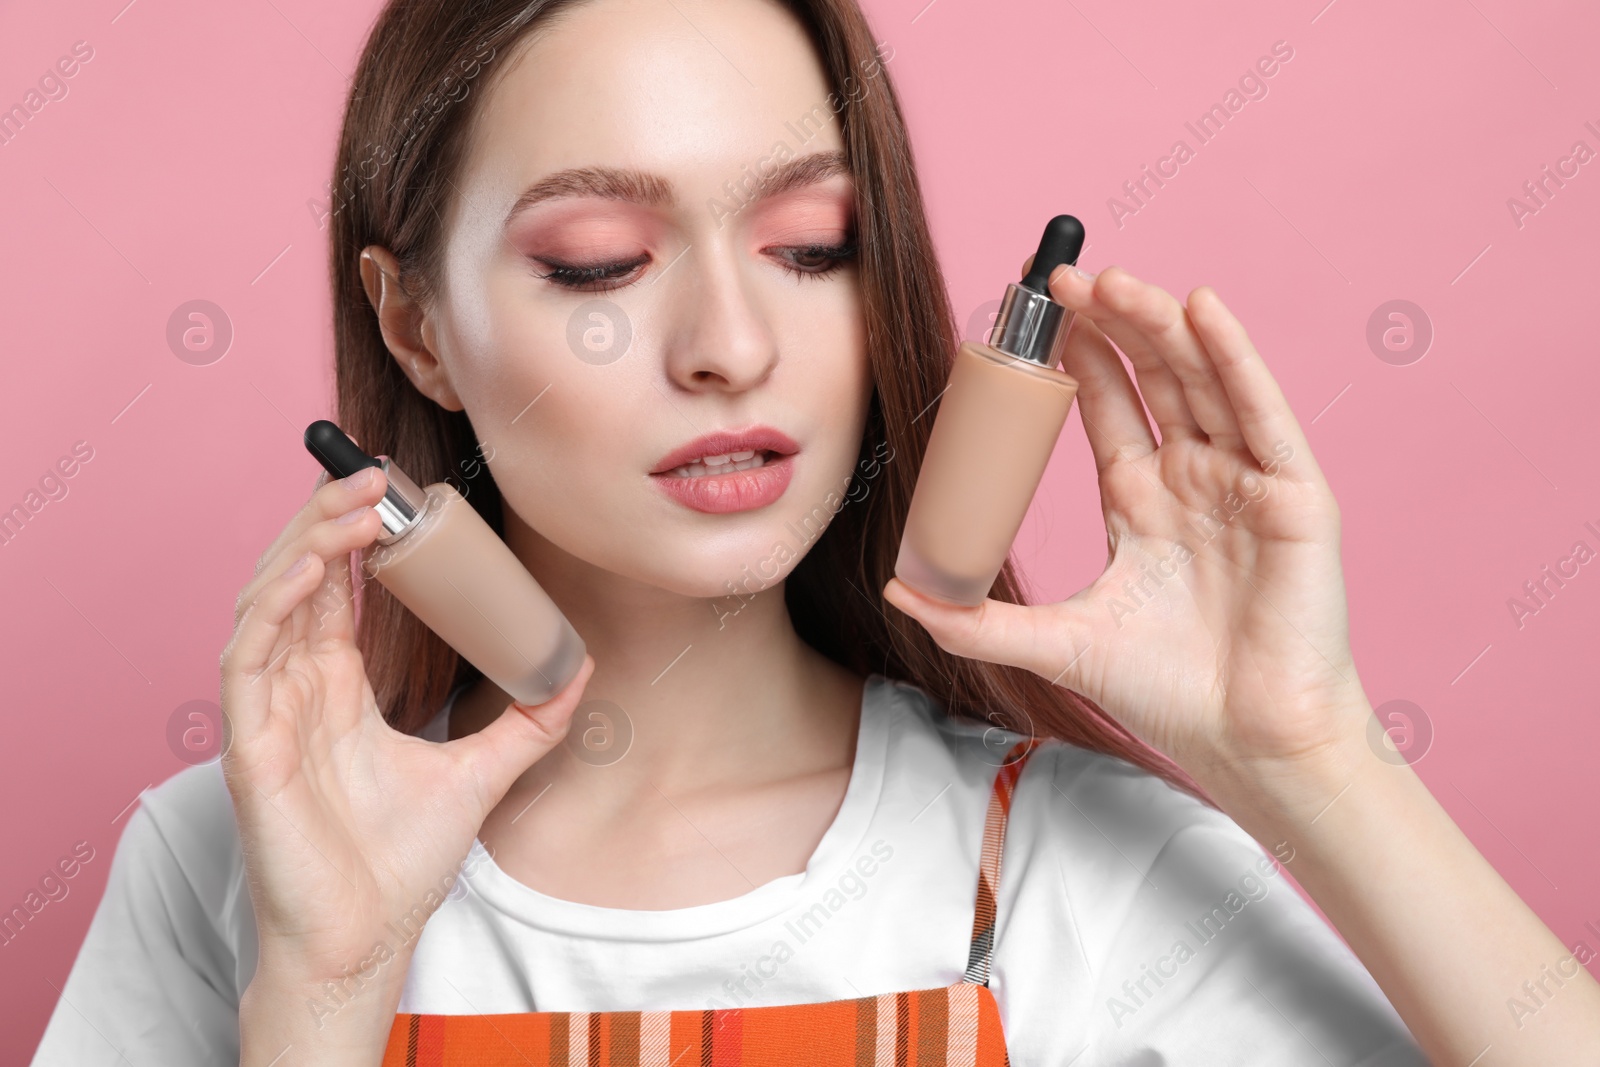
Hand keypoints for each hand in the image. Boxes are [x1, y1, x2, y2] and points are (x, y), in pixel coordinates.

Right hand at [220, 464, 594, 1010]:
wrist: (367, 937)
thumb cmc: (399, 863)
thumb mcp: (480, 772)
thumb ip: (528, 722)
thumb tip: (579, 672)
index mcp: (336, 688)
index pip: (334, 589)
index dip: (353, 535)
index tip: (394, 489)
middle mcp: (295, 689)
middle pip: (297, 579)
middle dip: (328, 519)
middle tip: (374, 472)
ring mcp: (267, 713)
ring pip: (268, 602)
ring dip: (304, 544)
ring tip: (351, 500)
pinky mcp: (248, 746)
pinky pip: (247, 658)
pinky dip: (274, 606)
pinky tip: (310, 569)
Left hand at [885, 264, 1367, 791]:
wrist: (1249, 744)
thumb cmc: (1169, 694)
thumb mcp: (1056, 642)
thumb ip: (977, 620)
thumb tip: (899, 594)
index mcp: (1142, 501)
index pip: (1109, 406)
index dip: (1076, 358)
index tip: (1036, 311)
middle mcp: (1195, 480)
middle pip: (1153, 377)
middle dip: (1111, 324)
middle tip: (1062, 278)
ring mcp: (1247, 483)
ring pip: (1203, 381)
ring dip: (1160, 325)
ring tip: (1113, 279)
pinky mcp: (1296, 496)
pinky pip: (1264, 415)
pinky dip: (1236, 359)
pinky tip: (1203, 309)